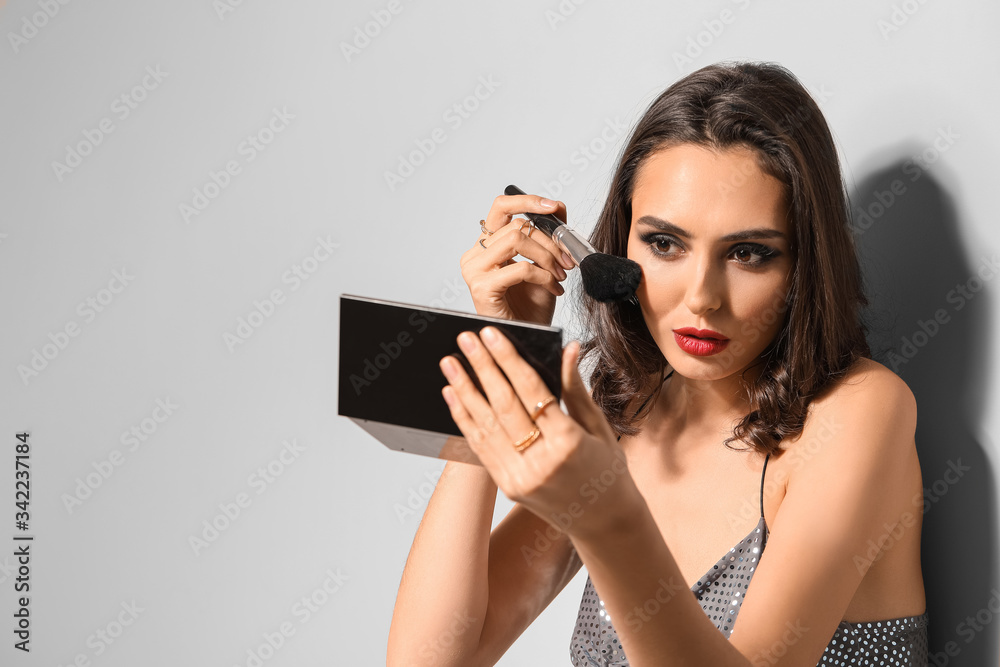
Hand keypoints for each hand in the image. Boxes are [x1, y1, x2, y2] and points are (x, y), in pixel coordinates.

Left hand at [439, 325, 636, 538]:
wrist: (604, 522)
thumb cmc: (607, 471)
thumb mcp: (598, 428)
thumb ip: (575, 389)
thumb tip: (567, 348)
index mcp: (568, 443)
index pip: (531, 391)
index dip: (508, 360)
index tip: (492, 334)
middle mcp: (541, 462)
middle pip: (503, 405)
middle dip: (482, 368)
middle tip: (465, 339)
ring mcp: (521, 477)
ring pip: (485, 426)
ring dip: (464, 390)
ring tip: (450, 362)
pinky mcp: (508, 487)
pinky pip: (481, 447)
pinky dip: (464, 419)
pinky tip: (453, 395)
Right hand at [461, 194, 575, 325]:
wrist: (528, 337)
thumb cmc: (531, 307)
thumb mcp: (544, 264)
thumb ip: (547, 235)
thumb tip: (558, 206)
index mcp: (487, 245)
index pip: (501, 207)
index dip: (527, 201)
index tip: (553, 206)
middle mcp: (475, 255)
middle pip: (517, 226)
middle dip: (550, 241)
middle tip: (568, 260)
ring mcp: (474, 270)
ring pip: (517, 240)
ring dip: (548, 257)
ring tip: (560, 274)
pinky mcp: (481, 287)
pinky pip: (520, 268)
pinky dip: (544, 275)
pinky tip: (553, 287)